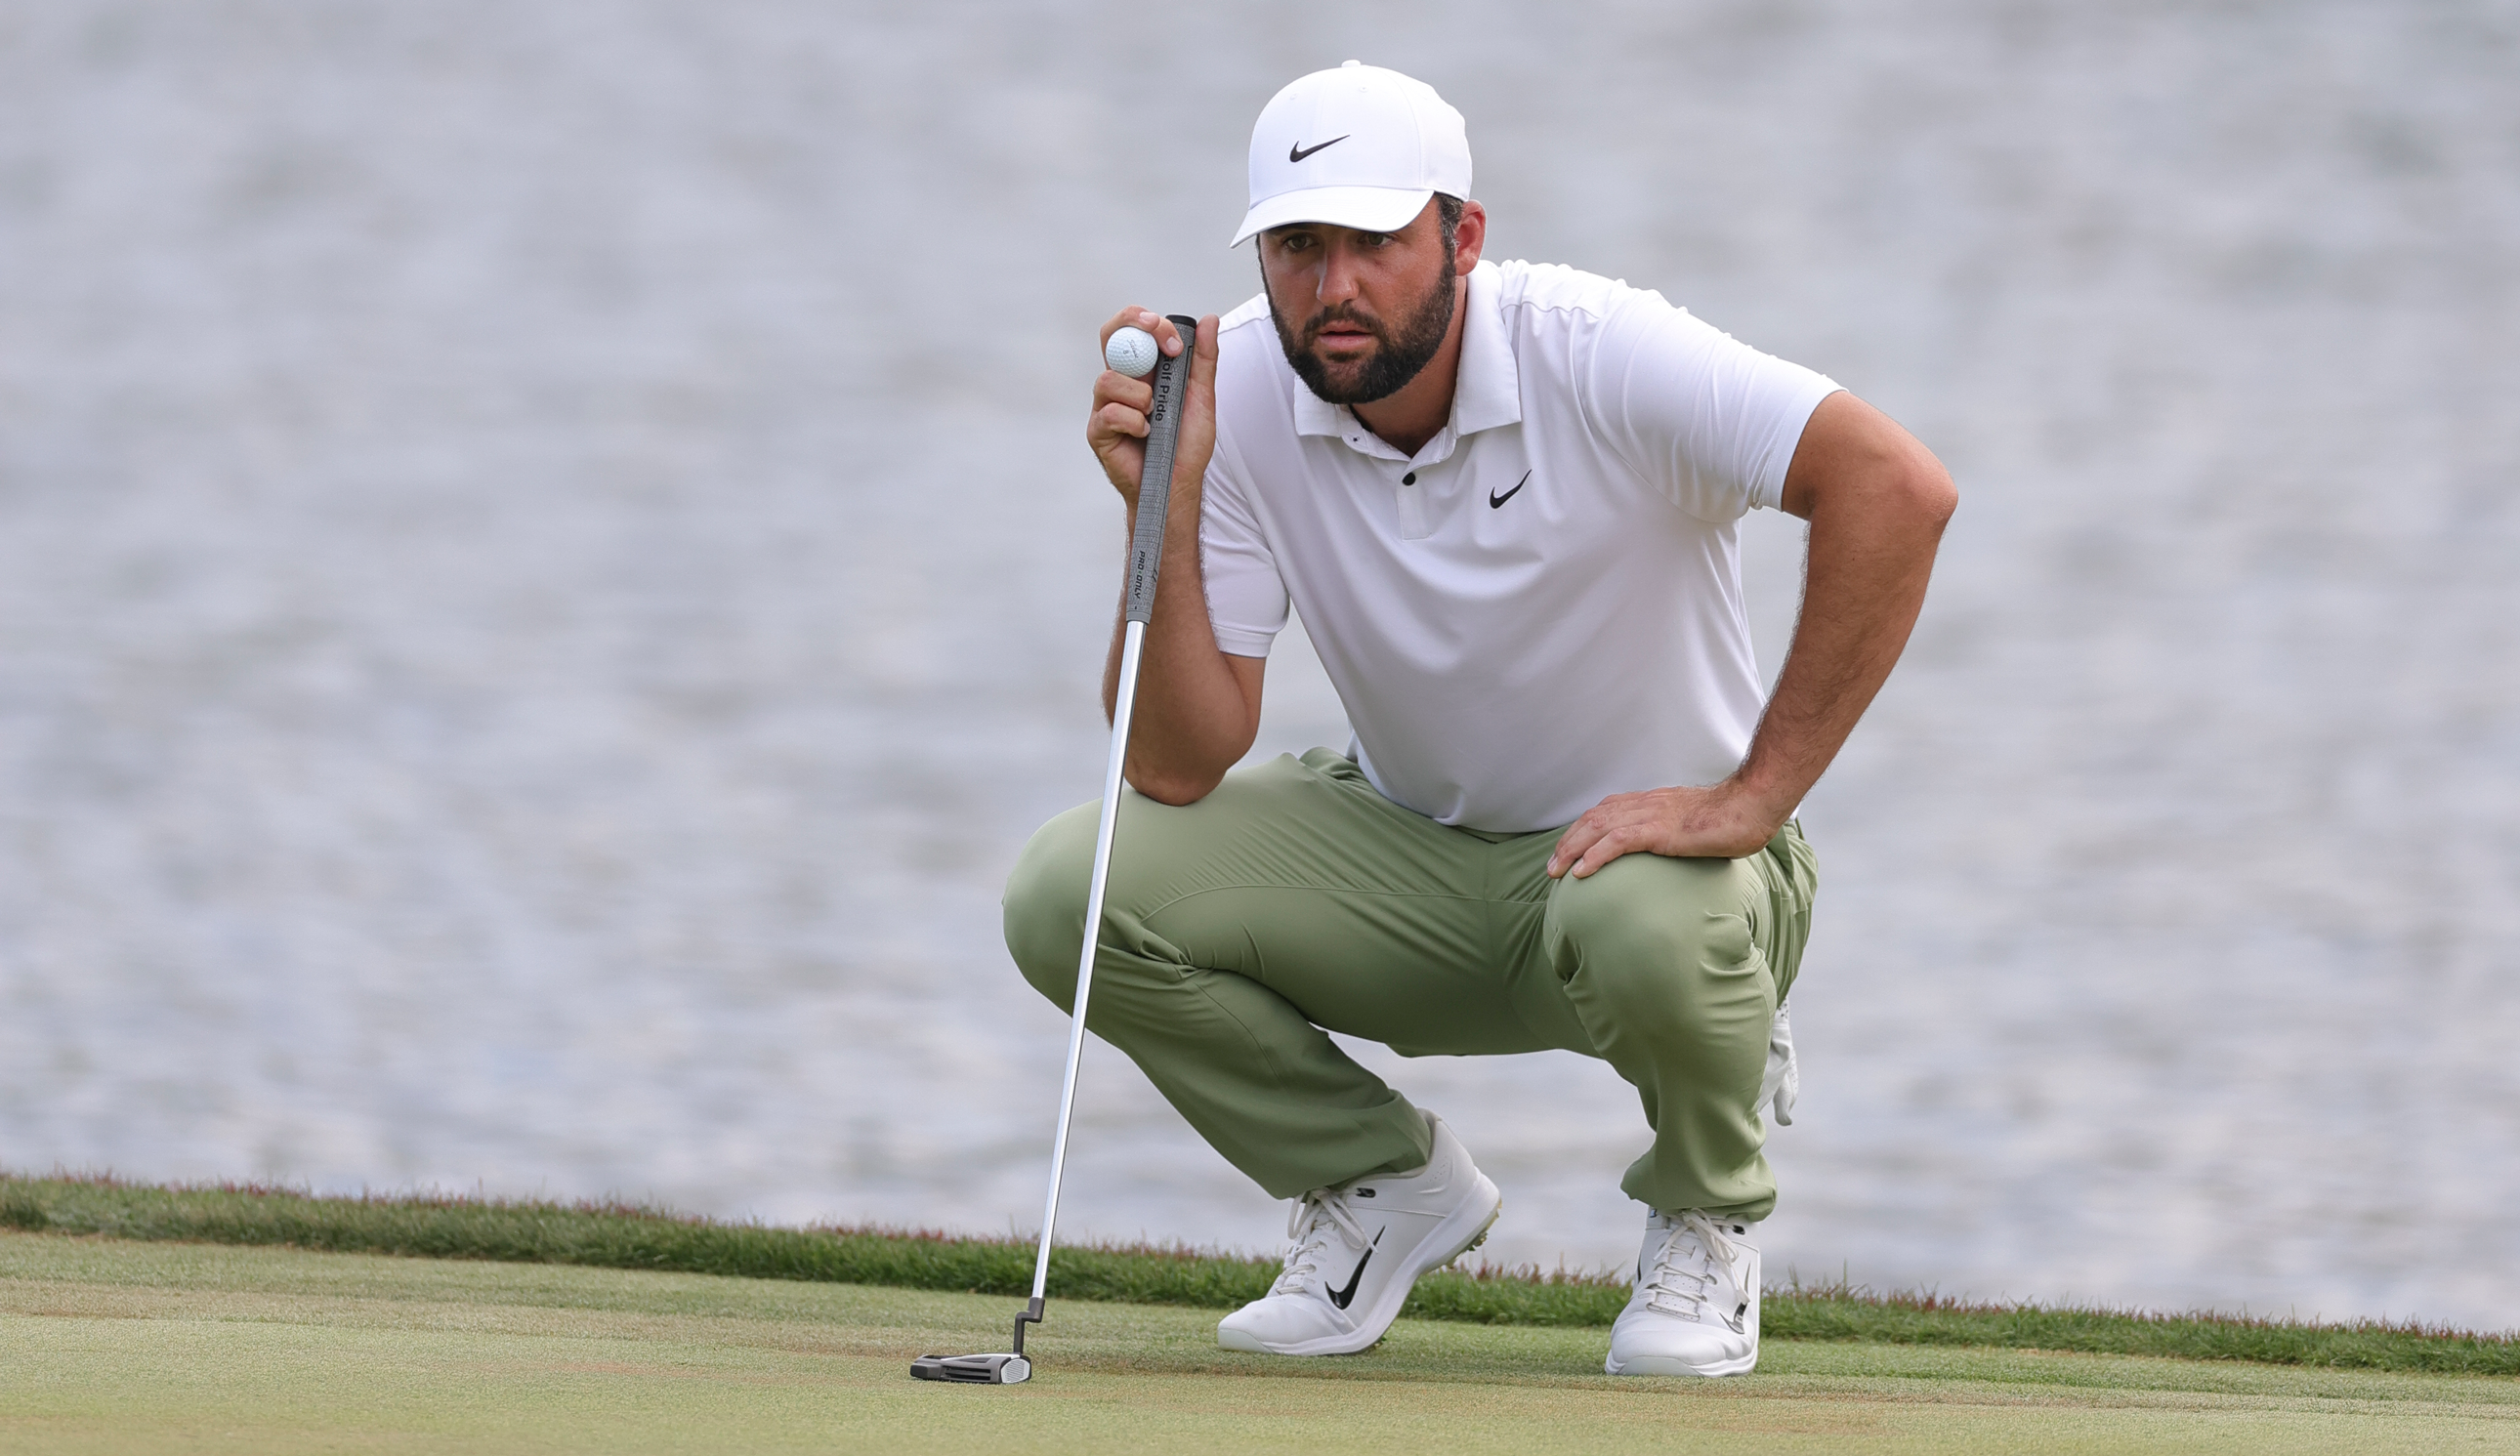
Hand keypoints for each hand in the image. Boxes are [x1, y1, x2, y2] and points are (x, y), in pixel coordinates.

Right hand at [1087, 308, 1218, 510]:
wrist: (1178, 484)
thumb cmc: (1185, 444)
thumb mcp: (1202, 397)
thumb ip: (1203, 360)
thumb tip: (1208, 321)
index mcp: (1143, 371)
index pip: (1132, 328)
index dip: (1148, 322)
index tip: (1174, 343)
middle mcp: (1121, 383)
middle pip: (1110, 337)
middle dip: (1135, 330)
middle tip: (1164, 348)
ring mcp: (1106, 406)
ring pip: (1109, 378)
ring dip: (1141, 396)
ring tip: (1154, 415)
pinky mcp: (1099, 430)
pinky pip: (1110, 412)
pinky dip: (1134, 422)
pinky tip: (1145, 434)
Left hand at [1546, 781, 1786, 877]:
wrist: (1752, 805)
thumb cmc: (1734, 817)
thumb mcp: (1697, 825)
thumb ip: (1680, 833)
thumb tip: (1677, 849)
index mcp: (1654, 802)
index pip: (1607, 810)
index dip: (1583, 828)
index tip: (1569, 848)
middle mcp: (1647, 804)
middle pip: (1595, 817)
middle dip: (1569, 841)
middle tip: (1552, 866)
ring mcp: (1653, 815)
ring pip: (1599, 827)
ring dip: (1572, 850)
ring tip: (1556, 871)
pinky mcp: (1661, 830)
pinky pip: (1618, 841)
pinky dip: (1595, 855)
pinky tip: (1581, 872)